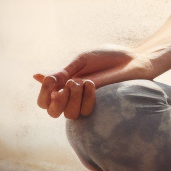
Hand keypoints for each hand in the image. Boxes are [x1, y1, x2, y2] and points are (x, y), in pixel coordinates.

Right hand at [32, 45, 156, 119]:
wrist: (133, 59)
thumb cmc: (108, 57)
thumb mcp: (81, 60)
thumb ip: (63, 72)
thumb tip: (38, 76)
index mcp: (66, 84)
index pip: (45, 99)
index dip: (43, 93)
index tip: (48, 79)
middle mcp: (74, 97)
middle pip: (52, 111)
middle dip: (52, 100)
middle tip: (62, 87)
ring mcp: (87, 103)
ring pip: (68, 114)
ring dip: (70, 97)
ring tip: (79, 82)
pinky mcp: (100, 107)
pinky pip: (86, 111)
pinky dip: (85, 97)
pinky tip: (91, 83)